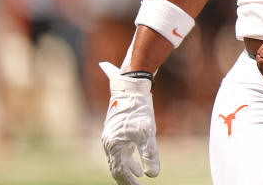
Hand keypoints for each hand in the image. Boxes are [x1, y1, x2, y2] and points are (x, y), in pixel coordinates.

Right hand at [99, 62, 159, 184]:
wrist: (131, 87)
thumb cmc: (138, 109)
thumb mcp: (147, 133)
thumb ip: (149, 154)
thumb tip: (153, 175)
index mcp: (112, 145)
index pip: (119, 171)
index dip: (129, 182)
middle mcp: (109, 142)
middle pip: (116, 166)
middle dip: (127, 177)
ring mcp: (112, 135)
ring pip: (119, 158)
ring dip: (129, 168)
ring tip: (139, 176)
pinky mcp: (118, 129)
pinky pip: (121, 149)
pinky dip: (129, 157)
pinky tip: (138, 160)